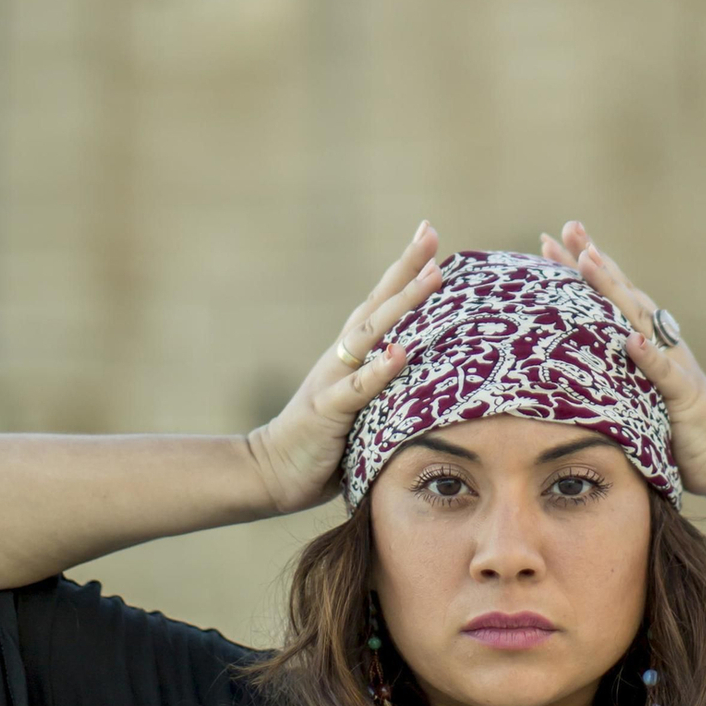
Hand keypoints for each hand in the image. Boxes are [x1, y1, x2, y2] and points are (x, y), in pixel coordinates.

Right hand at [246, 224, 443, 513]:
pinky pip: (357, 388)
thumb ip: (385, 386)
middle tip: (431, 234)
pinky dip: (379, 370)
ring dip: (404, 303)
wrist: (272, 472)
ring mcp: (333, 379)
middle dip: (406, 268)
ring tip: (433, 276)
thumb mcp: (361, 406)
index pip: (380, 302)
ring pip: (372, 333)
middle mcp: (341, 356)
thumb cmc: (324, 442)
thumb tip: (427, 373)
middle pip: (378, 303)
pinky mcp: (327, 411)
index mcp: (350, 353)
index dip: (404, 269)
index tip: (428, 233)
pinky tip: (400, 352)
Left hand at [540, 221, 705, 500]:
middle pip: (620, 292)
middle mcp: (659, 340)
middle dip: (593, 259)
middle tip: (567, 227)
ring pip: (638, 318)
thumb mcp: (634, 392)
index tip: (550, 240)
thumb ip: (611, 369)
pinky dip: (649, 356)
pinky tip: (633, 339)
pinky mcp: (684, 394)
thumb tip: (566, 359)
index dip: (582, 266)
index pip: (608, 295)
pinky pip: (665, 373)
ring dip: (613, 289)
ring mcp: (673, 363)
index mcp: (645, 338)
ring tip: (588, 260)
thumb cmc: (675, 425)